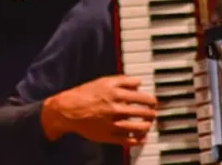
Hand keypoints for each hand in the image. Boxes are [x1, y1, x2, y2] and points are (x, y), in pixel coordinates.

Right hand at [40, 75, 156, 146]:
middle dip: (152, 113)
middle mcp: (116, 109)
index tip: (154, 102)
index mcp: (116, 94)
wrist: (68, 109)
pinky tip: (141, 138)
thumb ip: (123, 80)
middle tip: (153, 113)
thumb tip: (139, 82)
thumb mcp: (104, 81)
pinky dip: (137, 140)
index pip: (143, 98)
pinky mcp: (108, 136)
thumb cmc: (85, 94)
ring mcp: (113, 123)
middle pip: (143, 113)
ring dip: (147, 126)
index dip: (152, 101)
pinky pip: (128, 140)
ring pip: (138, 127)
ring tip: (148, 124)